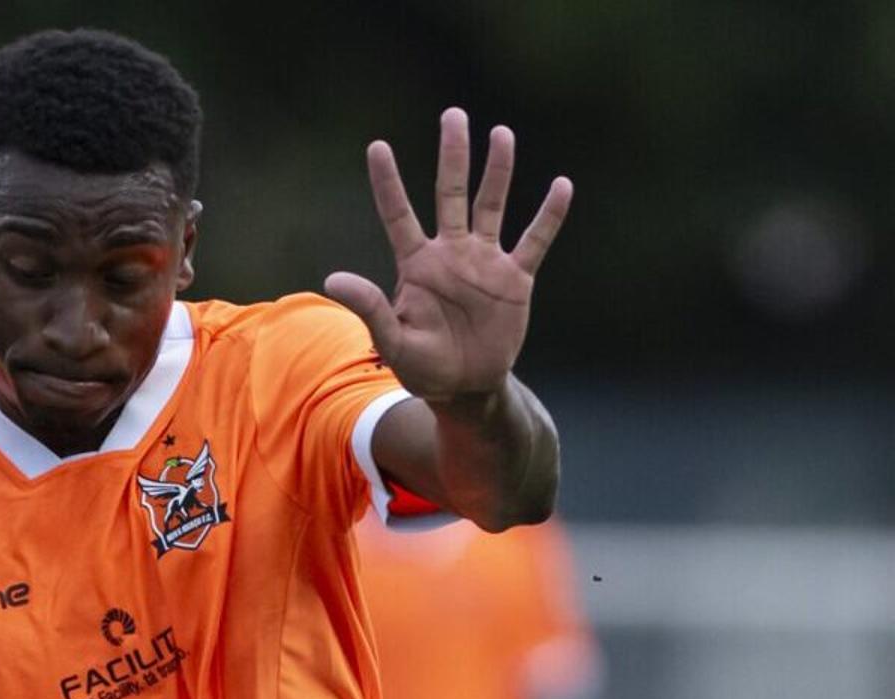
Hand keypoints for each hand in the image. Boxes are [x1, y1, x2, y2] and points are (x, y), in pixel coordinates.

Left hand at [321, 110, 570, 407]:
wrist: (466, 388)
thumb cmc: (423, 368)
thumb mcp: (393, 342)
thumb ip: (370, 308)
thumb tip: (332, 280)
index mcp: (417, 265)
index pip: (399, 215)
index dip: (388, 183)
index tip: (377, 146)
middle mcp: (451, 253)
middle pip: (451, 193)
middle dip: (453, 155)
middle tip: (453, 114)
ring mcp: (485, 262)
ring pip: (492, 206)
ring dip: (498, 171)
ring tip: (501, 134)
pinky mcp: (515, 279)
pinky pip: (535, 241)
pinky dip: (548, 216)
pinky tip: (562, 186)